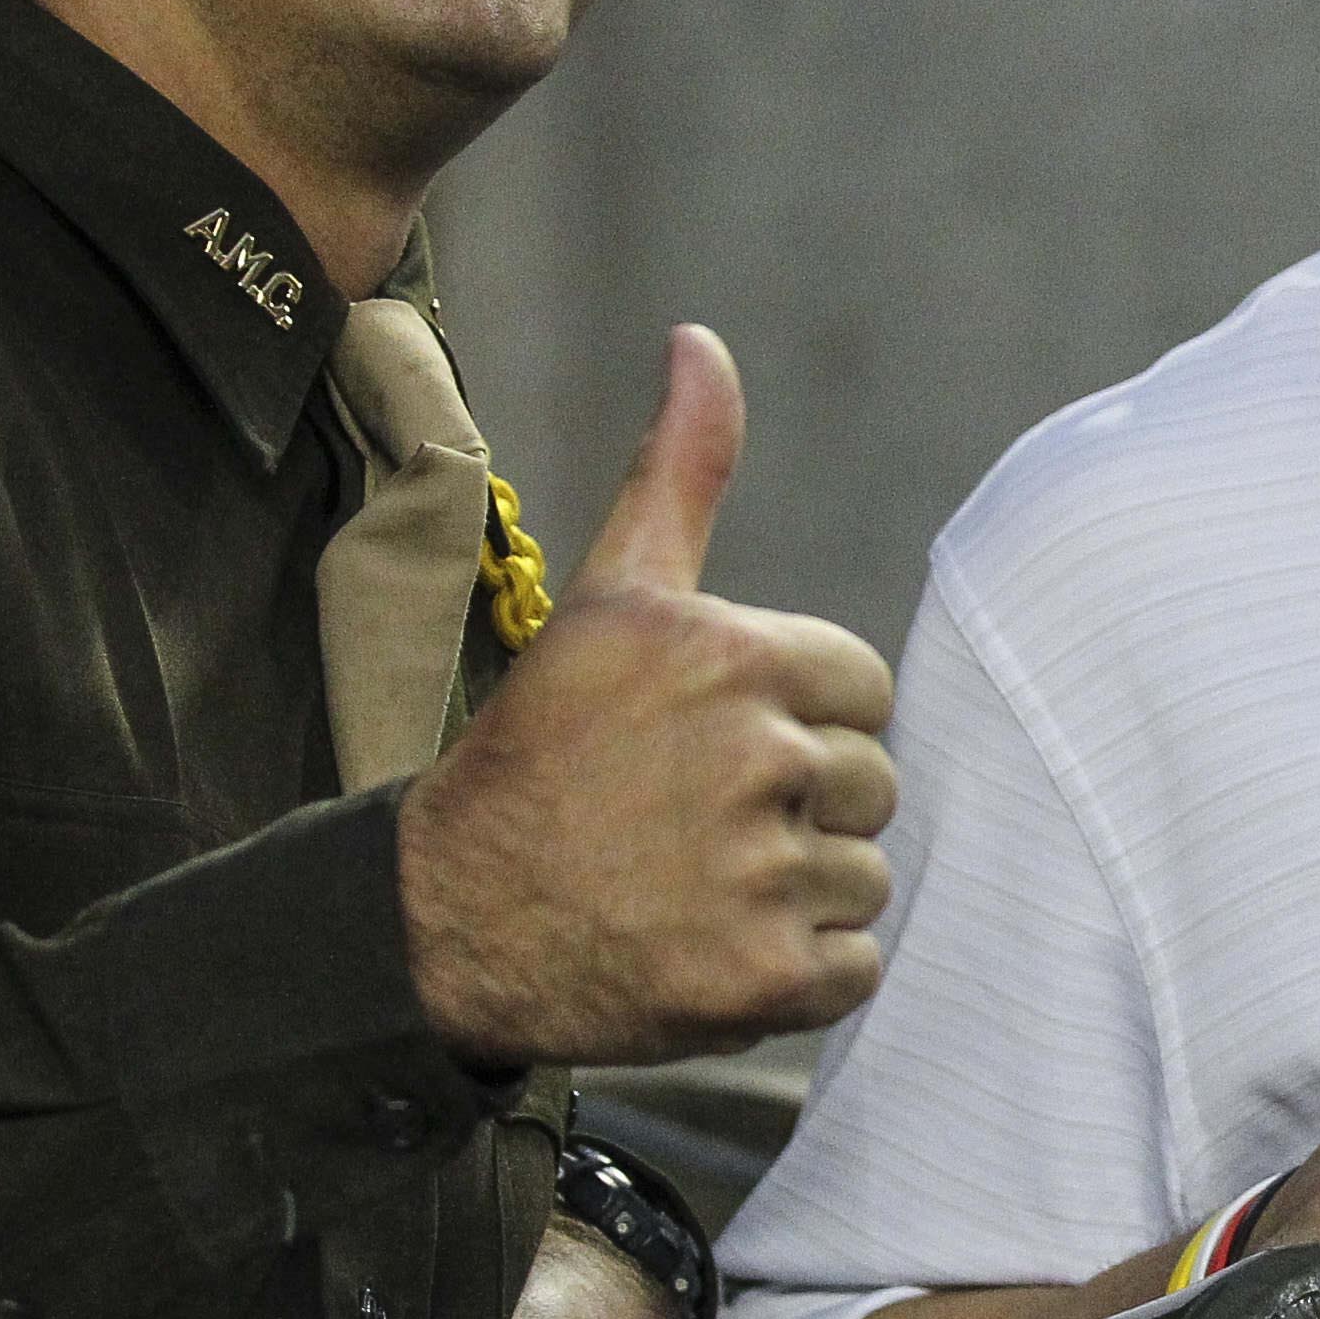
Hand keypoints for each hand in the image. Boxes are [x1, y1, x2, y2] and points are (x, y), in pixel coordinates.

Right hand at [400, 327, 900, 1065]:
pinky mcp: (765, 978)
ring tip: (699, 886)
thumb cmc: (540, 754)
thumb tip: (700, 340)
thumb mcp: (610, 598)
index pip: (862, 691)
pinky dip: (800, 975)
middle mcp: (754, 760)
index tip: (715, 747)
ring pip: (865, 877)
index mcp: (730, 659)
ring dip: (800, 892)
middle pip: (873, 784)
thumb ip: (681, 471)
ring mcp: (761, 874)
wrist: (446, 918)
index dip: (801, 722)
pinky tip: (715, 949)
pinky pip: (855, 969)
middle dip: (804, 807)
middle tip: (698, 823)